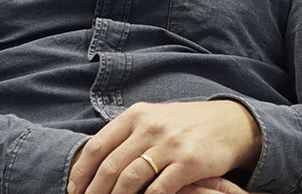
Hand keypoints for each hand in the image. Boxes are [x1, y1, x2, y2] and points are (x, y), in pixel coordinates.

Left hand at [67, 100, 261, 193]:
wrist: (228, 123)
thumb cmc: (184, 125)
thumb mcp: (153, 119)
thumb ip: (127, 135)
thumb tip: (94, 160)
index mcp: (137, 115)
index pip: (98, 145)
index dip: (82, 172)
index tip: (73, 190)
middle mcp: (150, 127)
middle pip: (111, 166)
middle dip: (94, 192)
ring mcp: (169, 144)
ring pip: (130, 179)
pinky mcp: (188, 162)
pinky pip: (159, 189)